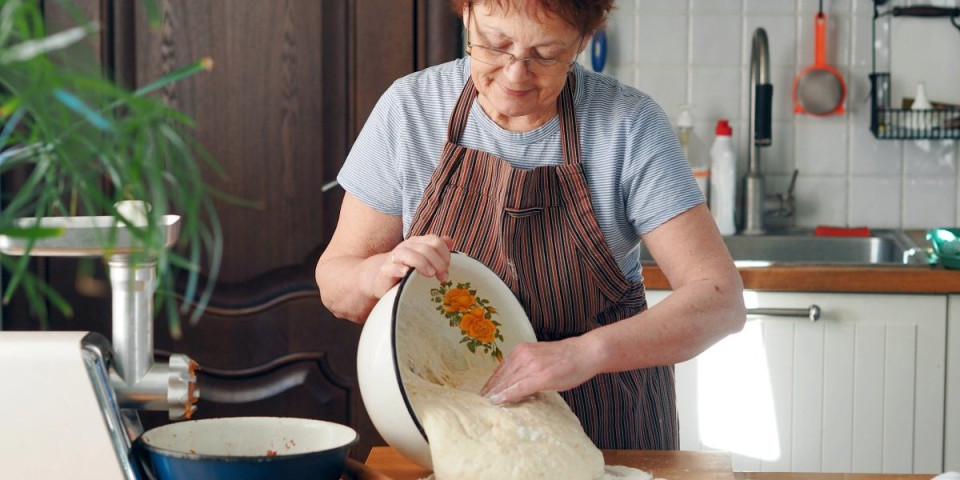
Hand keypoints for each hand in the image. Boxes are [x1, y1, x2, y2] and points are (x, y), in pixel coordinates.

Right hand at [370, 235, 454, 297]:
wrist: (381, 278)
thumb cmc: (406, 268)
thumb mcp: (423, 258)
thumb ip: (436, 250)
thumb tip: (449, 240)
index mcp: (417, 242)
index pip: (435, 241)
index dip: (444, 254)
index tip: (447, 269)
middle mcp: (406, 246)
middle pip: (424, 248)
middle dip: (437, 262)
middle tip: (443, 277)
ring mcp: (394, 257)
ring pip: (407, 254)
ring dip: (421, 263)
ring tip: (430, 274)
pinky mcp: (384, 270)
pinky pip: (391, 267)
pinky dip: (399, 269)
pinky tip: (406, 273)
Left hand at [479, 337, 598, 404]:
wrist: (585, 353)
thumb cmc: (565, 358)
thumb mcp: (540, 356)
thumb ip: (525, 365)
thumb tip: (514, 380)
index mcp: (521, 349)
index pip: (501, 369)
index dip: (491, 382)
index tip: (484, 392)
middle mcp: (523, 355)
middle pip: (501, 376)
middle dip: (490, 390)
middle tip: (480, 402)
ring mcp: (531, 365)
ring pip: (507, 382)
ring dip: (496, 394)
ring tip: (486, 405)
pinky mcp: (541, 376)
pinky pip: (519, 388)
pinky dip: (507, 395)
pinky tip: (499, 401)